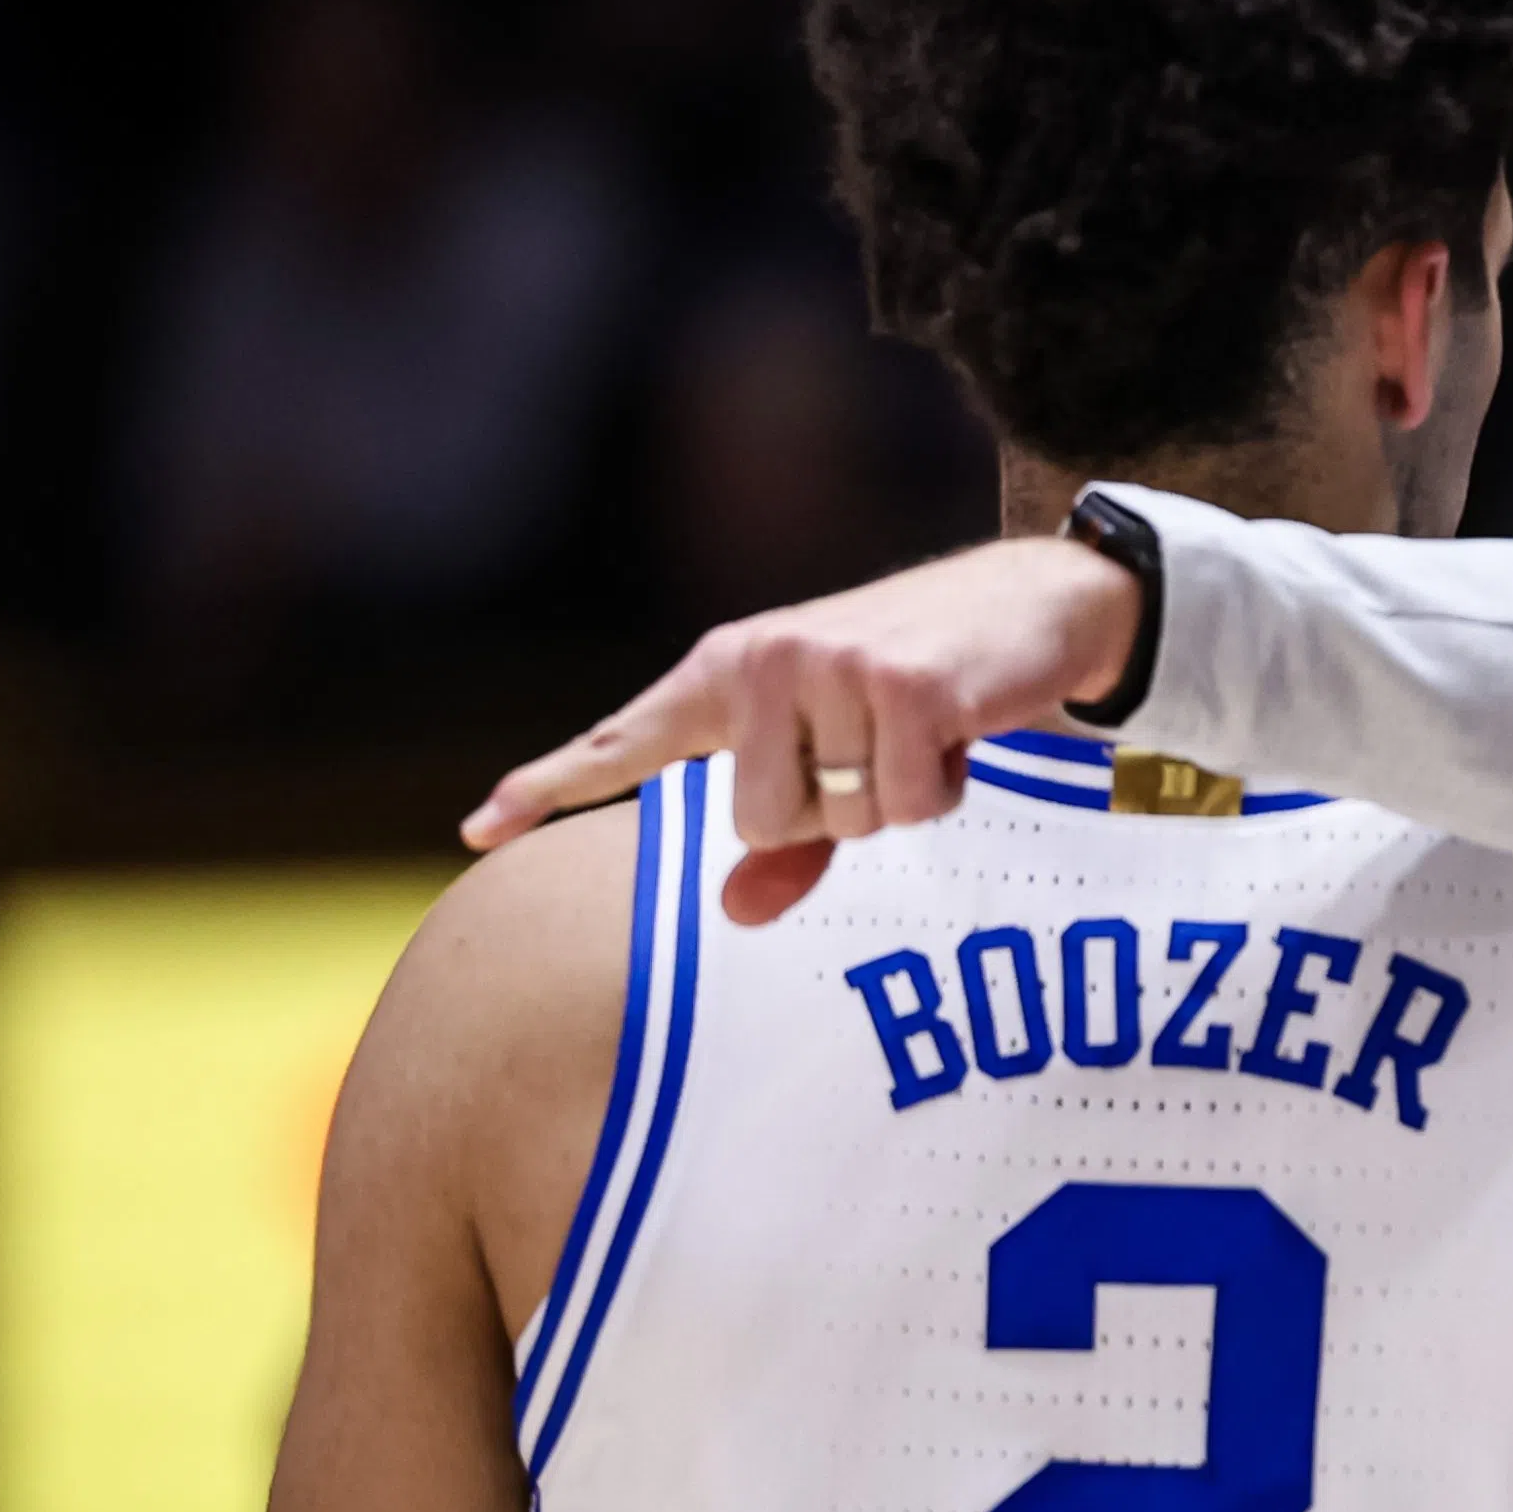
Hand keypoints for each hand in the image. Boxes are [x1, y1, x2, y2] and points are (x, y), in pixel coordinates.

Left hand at [462, 536, 1145, 923]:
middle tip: (882, 752)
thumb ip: (789, 840)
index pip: (627, 737)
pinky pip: (906, 806)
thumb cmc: (926, 680)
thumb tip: (735, 912)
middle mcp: (765, 662)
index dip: (549, 786)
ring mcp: (832, 669)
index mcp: (732, 669)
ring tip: (923, 731)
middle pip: (762, 823)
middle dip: (835, 815)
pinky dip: (943, 790)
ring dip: (896, 799)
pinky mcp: (903, 686)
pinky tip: (958, 730)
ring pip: (841, 821)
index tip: (477, 828)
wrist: (1035, 599)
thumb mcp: (847, 752)